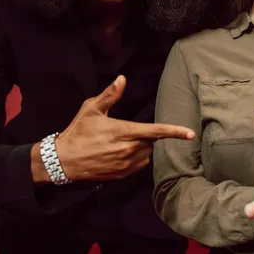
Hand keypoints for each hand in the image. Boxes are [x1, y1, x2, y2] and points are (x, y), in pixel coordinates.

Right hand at [31, 75, 194, 182]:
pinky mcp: (121, 174)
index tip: (190, 133)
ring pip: (146, 154)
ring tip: (121, 142)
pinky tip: (121, 152)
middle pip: (151, 142)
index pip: (154, 131)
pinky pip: (139, 165)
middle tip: (127, 131)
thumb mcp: (91, 109)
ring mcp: (125, 164)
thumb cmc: (78, 132)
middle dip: (146, 135)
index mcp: (122, 132)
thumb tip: (122, 79)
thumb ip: (110, 94)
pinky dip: (137, 158)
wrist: (63, 161)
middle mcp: (127, 150)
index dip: (174, 132)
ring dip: (142, 147)